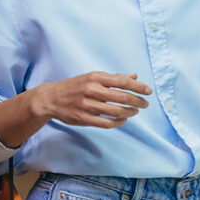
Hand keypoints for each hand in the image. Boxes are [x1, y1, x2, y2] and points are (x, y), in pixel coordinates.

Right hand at [33, 72, 152, 128]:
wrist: (51, 98)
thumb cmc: (76, 86)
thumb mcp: (93, 77)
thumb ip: (114, 78)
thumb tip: (134, 77)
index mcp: (96, 77)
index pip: (122, 81)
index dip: (138, 87)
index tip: (149, 91)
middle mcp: (92, 90)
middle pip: (122, 96)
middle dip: (137, 101)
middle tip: (145, 104)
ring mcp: (87, 105)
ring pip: (116, 111)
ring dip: (129, 112)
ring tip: (135, 111)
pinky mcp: (83, 118)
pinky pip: (106, 123)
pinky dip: (118, 122)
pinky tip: (123, 120)